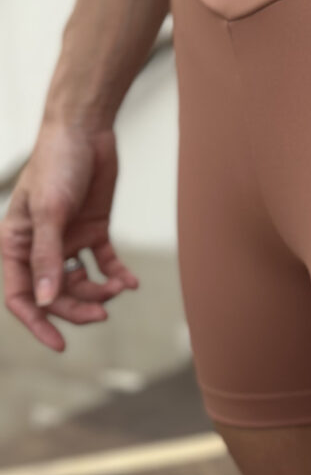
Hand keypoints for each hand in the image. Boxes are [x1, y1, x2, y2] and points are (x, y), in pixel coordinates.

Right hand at [0, 122, 138, 351]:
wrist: (86, 129)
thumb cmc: (58, 163)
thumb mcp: (51, 211)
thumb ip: (47, 256)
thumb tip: (44, 300)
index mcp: (16, 244)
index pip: (21, 296)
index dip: (38, 323)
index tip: (60, 345)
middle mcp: (40, 247)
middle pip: (56, 294)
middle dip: (77, 307)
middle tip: (102, 314)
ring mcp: (68, 240)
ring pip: (82, 281)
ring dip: (100, 290)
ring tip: (119, 288)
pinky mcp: (93, 230)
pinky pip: (104, 262)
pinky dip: (117, 274)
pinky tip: (130, 282)